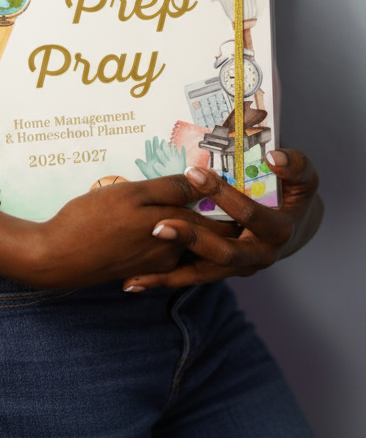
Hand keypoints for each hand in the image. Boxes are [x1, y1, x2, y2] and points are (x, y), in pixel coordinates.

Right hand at [25, 174, 216, 289]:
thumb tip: (202, 180)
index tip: (234, 185)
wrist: (57, 259)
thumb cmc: (91, 220)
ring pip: (184, 242)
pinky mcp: (140, 269)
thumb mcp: (131, 194)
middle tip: (223, 198)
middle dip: (216, 216)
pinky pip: (163, 251)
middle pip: (205, 233)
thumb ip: (170, 189)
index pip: (216, 214)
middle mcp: (173, 251)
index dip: (226, 198)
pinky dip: (167, 239)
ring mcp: (156, 264)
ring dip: (189, 227)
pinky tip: (155, 227)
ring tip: (186, 206)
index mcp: (176, 229)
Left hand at [121, 148, 322, 291]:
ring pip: (202, 273)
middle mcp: (259, 256)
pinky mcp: (221, 272)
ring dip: (169, 274)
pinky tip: (132, 281)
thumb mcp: (303, 177)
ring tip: (134, 274)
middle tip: (158, 226)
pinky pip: (191, 277)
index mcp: (278, 231)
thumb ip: (295, 164)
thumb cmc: (294, 195)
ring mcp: (239, 268)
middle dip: (190, 239)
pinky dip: (163, 280)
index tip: (193, 174)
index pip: (250, 215)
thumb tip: (274, 156)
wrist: (296, 227)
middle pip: (223, 252)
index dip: (223, 195)